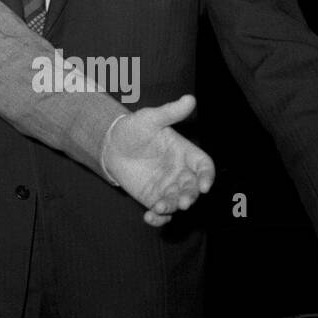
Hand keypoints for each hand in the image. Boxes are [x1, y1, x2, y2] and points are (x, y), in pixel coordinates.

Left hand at [102, 94, 214, 226]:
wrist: (110, 145)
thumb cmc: (133, 128)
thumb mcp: (150, 119)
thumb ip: (170, 113)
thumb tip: (190, 98)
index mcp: (186, 153)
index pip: (205, 166)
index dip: (207, 176)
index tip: (204, 186)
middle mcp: (181, 172)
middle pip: (193, 188)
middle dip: (190, 196)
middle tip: (182, 202)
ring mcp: (168, 187)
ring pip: (178, 202)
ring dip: (172, 208)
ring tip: (159, 207)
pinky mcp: (154, 198)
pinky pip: (161, 213)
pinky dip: (158, 219)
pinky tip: (149, 217)